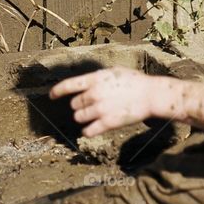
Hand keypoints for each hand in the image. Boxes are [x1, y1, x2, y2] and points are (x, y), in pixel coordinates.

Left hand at [50, 67, 176, 136]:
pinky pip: (89, 131)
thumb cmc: (134, 81)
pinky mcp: (108, 123)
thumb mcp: (113, 72)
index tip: (51, 96)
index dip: (57, 91)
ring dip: (82, 118)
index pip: (68, 85)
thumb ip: (97, 78)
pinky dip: (87, 131)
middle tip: (91, 105)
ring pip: (79, 117)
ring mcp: (100, 109)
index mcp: (95, 79)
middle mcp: (94, 94)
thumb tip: (85, 83)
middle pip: (74, 104)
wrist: (151, 95)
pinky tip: (89, 130)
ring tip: (93, 115)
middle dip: (79, 106)